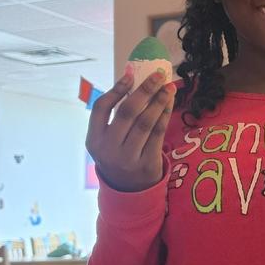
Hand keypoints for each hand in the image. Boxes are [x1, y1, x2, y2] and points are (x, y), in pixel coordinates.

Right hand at [85, 71, 175, 192]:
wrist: (129, 190)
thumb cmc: (118, 153)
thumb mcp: (108, 139)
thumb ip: (116, 113)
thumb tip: (131, 74)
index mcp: (94, 139)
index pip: (101, 108)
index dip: (116, 89)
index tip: (131, 74)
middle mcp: (108, 149)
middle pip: (127, 112)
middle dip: (145, 90)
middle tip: (158, 75)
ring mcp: (128, 158)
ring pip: (146, 122)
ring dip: (159, 101)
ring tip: (169, 87)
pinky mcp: (147, 163)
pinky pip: (158, 133)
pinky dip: (165, 115)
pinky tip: (170, 102)